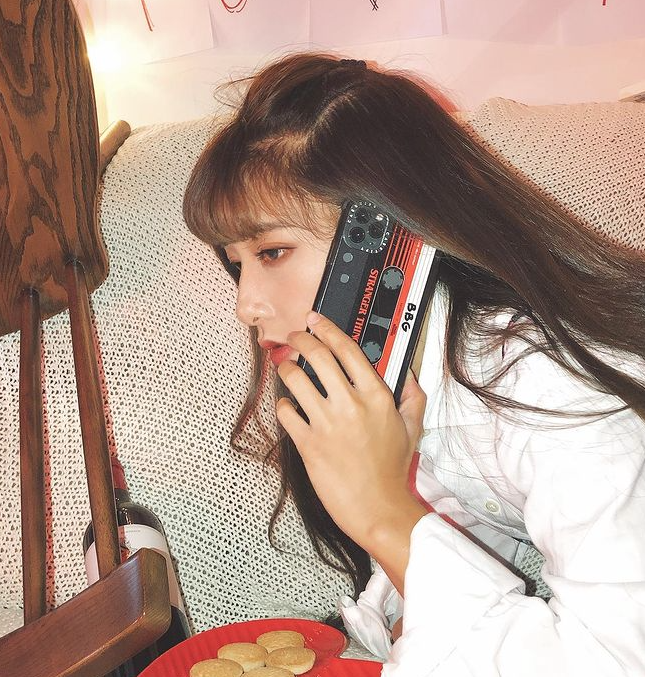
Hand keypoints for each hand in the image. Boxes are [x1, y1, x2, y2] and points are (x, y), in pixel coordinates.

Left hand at [276, 311, 427, 566]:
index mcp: (376, 396)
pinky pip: (285, 412)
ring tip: (286, 367)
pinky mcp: (308, 443)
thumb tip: (407, 371)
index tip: (315, 320)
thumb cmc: (393, 468)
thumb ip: (412, 394)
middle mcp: (350, 404)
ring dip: (286, 367)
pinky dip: (283, 404)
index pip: (347, 349)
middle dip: (301, 339)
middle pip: (317, 356)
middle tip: (295, 337)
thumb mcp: (412, 427)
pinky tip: (289, 405)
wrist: (377, 507)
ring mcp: (326, 423)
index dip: (327, 329)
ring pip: (295, 379)